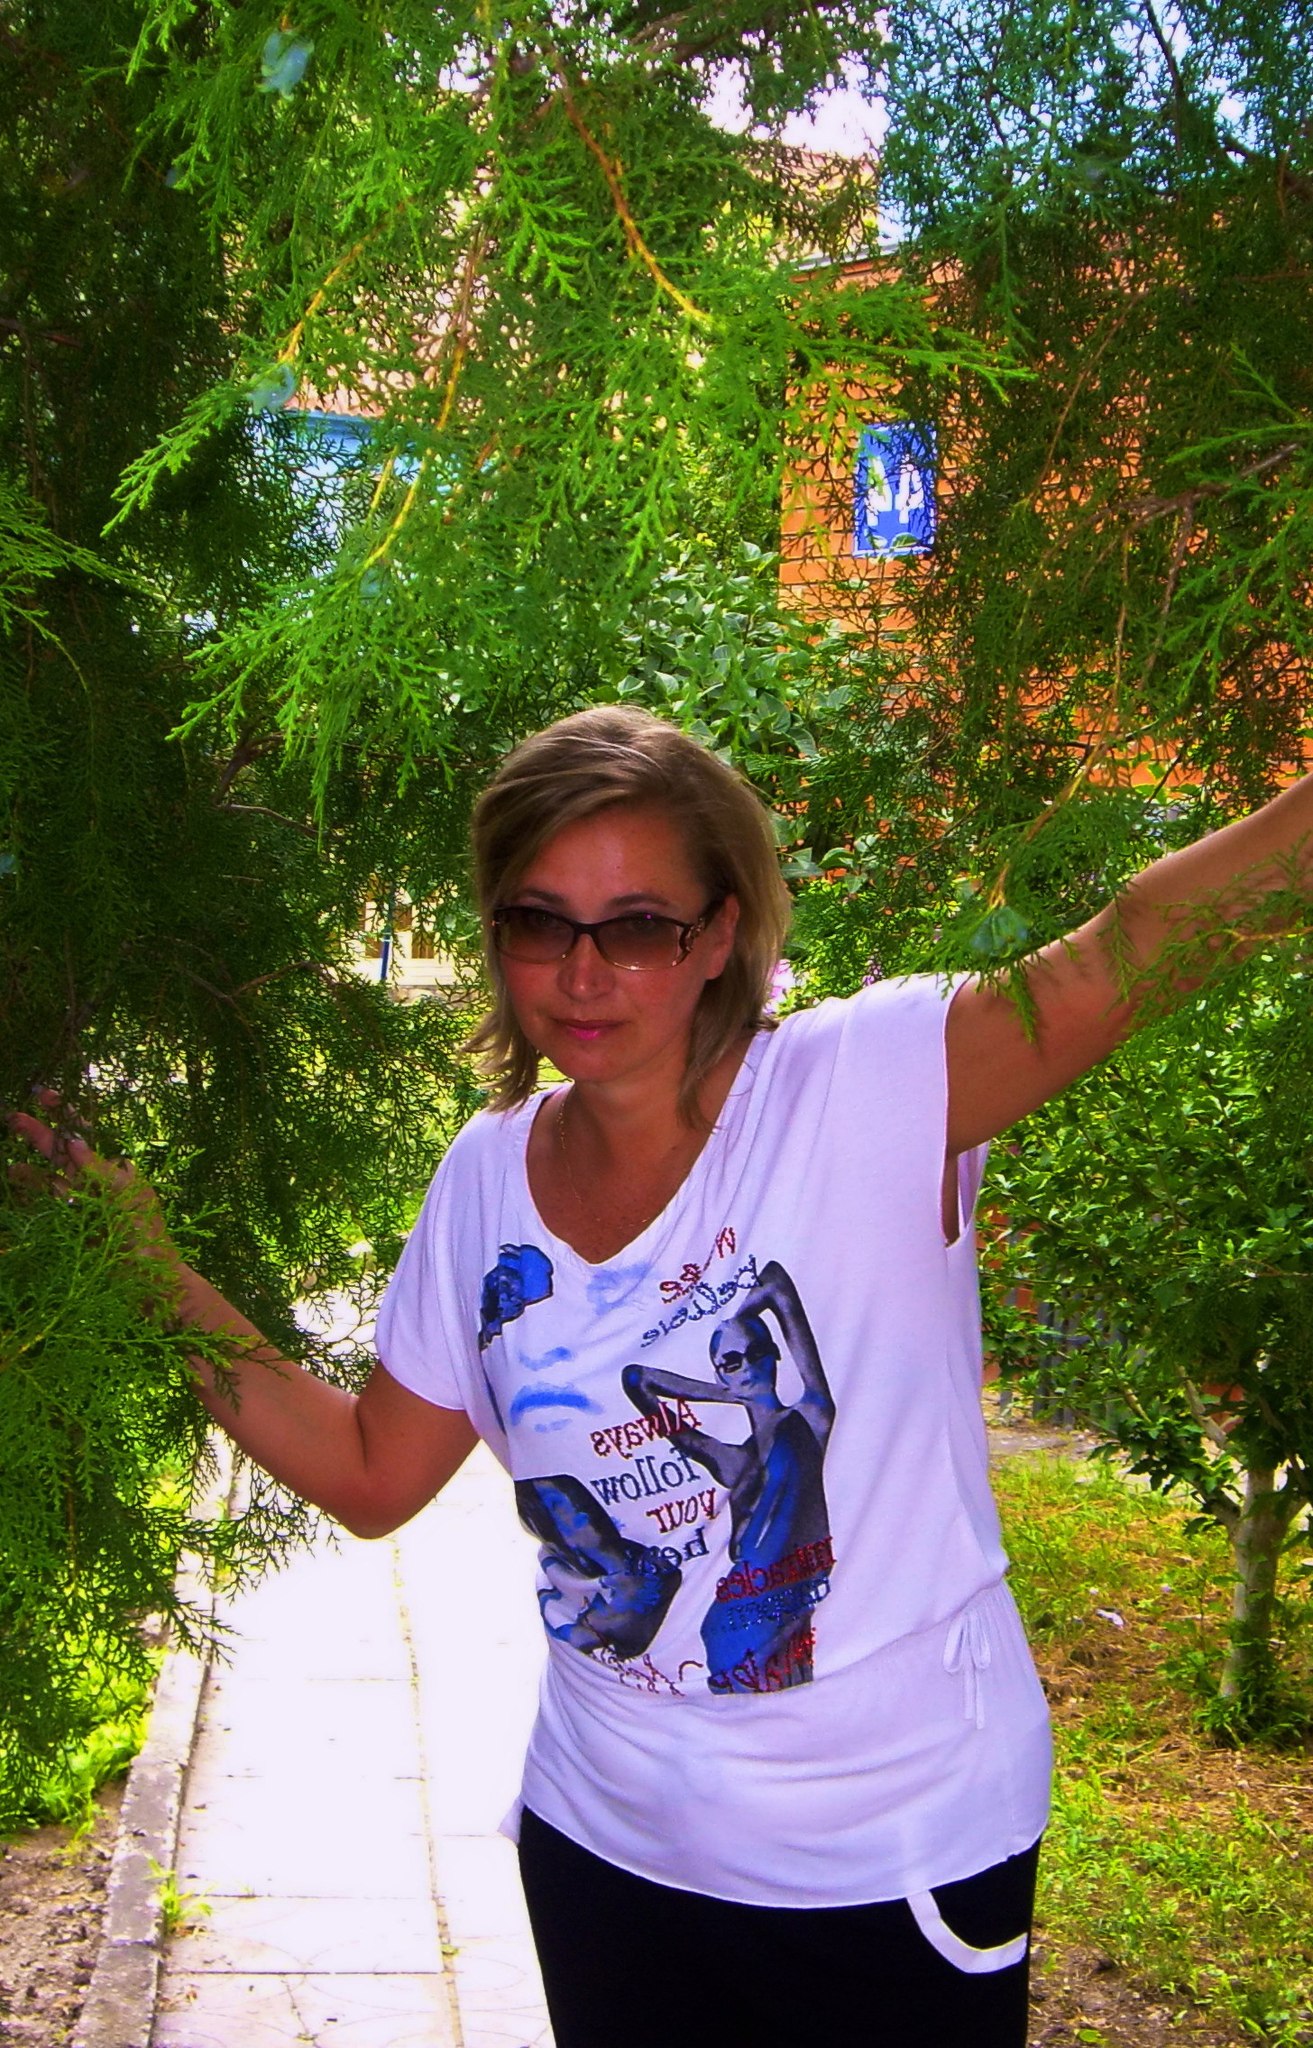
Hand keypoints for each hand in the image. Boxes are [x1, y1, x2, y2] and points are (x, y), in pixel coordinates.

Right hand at [8, 1088, 183, 1303]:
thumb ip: (96, 1168)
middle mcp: (98, 1182)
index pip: (88, 1135)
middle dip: (40, 1135)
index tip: (45, 1095)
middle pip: (63, 1152)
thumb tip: (73, 1140)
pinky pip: (48, 1203)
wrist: (149, 1281)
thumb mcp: (126, 1196)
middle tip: (13, 1117)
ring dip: (30, 1165)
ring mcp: (83, 1204)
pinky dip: (31, 1190)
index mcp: (117, 1169)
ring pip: (51, 1177)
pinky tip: (16, 1178)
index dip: (67, 1114)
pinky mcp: (72, 1225)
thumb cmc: (147, 1235)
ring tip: (9, 1154)